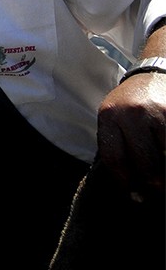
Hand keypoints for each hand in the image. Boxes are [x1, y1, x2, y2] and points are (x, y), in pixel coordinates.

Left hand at [96, 71, 165, 200]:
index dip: (124, 183)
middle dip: (151, 184)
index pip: (115, 159)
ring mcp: (157, 113)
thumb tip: (131, 187)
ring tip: (161, 182)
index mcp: (109, 116)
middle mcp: (131, 114)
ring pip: (163, 158)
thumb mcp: (114, 117)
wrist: (154, 74)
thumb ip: (117, 145)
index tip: (132, 196)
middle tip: (154, 194)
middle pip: (143, 163)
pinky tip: (164, 159)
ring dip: (164, 175)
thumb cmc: (131, 103)